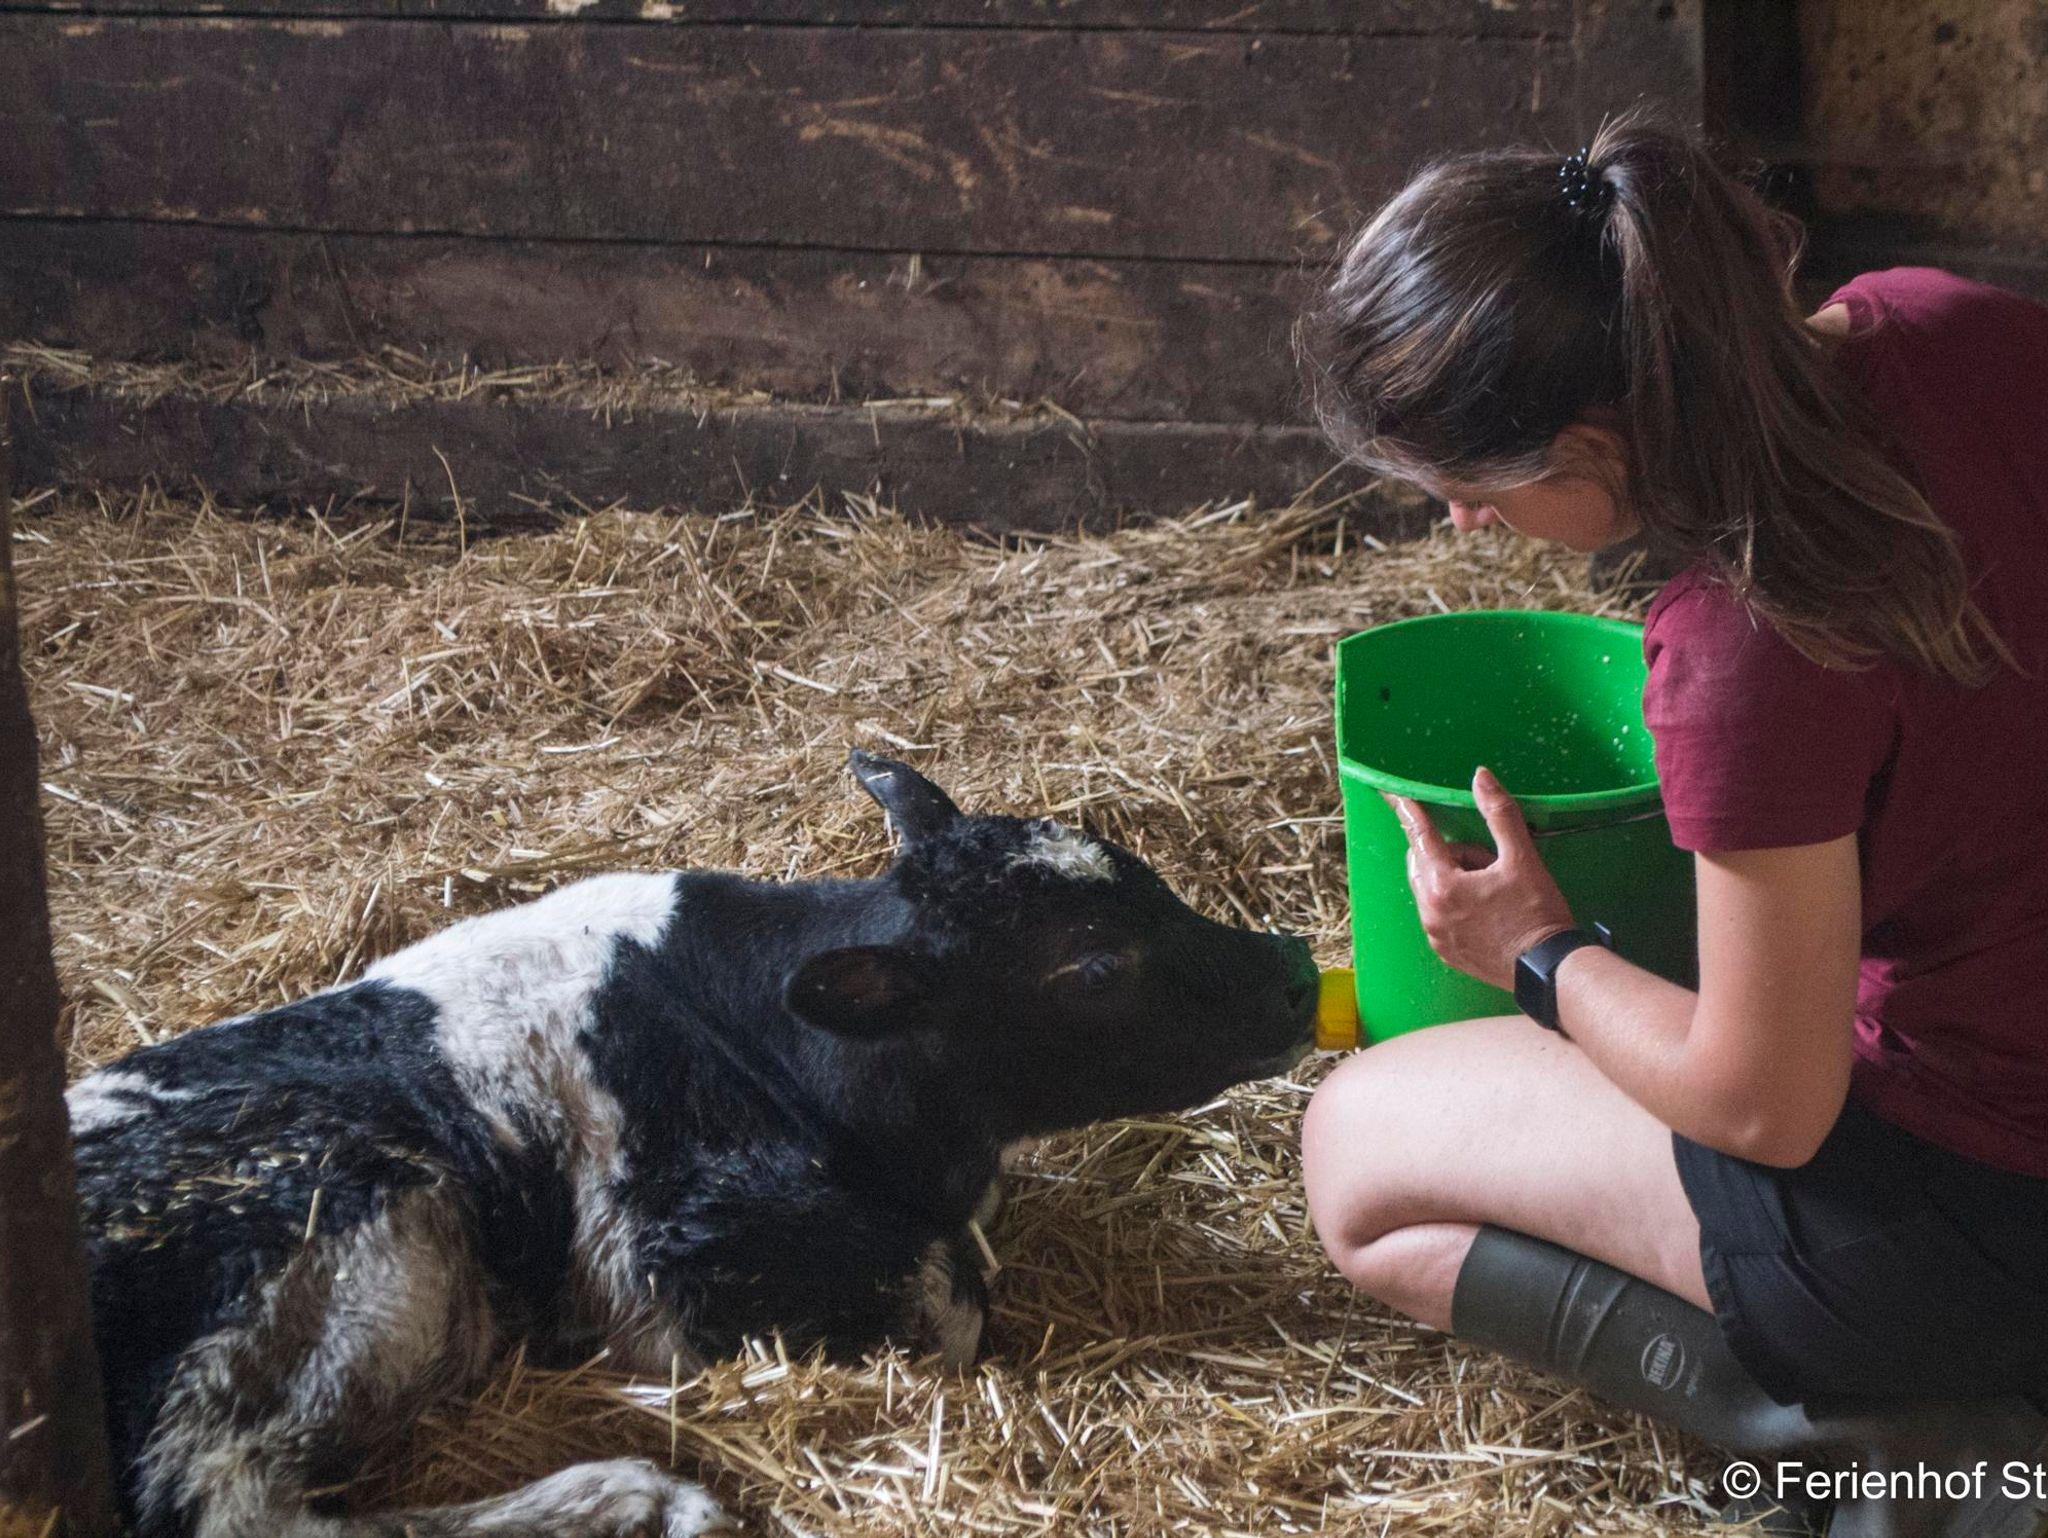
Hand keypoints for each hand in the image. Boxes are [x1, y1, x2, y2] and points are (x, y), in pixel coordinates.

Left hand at [1384, 766, 1576, 990]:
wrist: (1548, 969)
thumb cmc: (1537, 913)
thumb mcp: (1522, 859)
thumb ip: (1499, 814)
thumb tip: (1480, 778)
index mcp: (1444, 886)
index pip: (1420, 837)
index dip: (1407, 811)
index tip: (1391, 793)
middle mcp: (1430, 912)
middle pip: (1424, 863)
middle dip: (1449, 853)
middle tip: (1488, 862)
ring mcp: (1435, 935)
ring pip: (1431, 889)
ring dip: (1453, 878)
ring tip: (1493, 889)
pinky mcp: (1445, 951)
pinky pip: (1438, 914)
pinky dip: (1454, 903)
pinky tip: (1487, 910)